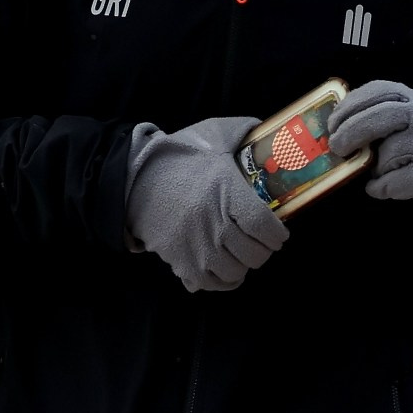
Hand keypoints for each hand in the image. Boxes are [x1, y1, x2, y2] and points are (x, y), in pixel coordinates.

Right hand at [124, 116, 289, 293]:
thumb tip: (270, 129)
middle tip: (260, 240)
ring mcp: (197, 247)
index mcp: (226, 191)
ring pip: (237, 271)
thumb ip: (244, 130)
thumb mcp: (212, 133)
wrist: (134, 181)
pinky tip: (226, 268)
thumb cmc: (177, 157)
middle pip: (255, 253)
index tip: (278, 232)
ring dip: (244, 264)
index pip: (265, 226)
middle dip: (264, 248)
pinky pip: (213, 284)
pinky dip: (224, 280)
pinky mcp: (181, 262)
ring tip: (241, 252)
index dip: (277, 234)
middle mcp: (214, 223)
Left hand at [328, 80, 412, 233]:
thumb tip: (335, 128)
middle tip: (337, 148)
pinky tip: (382, 188)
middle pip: (381, 116)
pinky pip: (395, 182)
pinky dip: (381, 188)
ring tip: (381, 173)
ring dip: (375, 168)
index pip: (380, 91)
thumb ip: (382, 118)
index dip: (351, 105)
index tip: (333, 123)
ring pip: (387, 154)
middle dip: (351, 132)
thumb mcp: (410, 124)